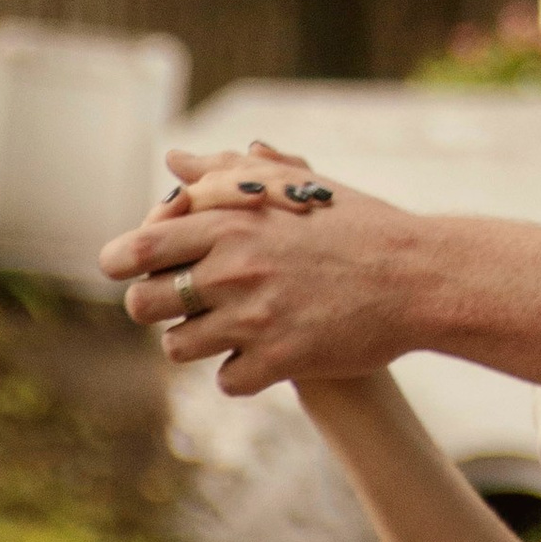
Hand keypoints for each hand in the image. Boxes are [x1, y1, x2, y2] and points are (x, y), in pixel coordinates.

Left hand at [100, 142, 424, 391]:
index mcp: (230, 221)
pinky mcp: (280, 360)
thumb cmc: (353, 222)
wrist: (418, 275)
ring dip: (197, 341)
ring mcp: (255, 318)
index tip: (135, 268)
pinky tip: (265, 353)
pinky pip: (226, 381)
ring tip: (228, 326)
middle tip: (183, 303)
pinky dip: (242, 372)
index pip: (136, 248)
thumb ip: (225, 174)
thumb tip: (174, 161)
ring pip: (178, 348)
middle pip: (142, 304)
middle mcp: (234, 269)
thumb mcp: (290, 184)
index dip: (122, 263)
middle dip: (153, 307)